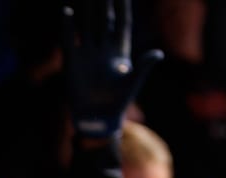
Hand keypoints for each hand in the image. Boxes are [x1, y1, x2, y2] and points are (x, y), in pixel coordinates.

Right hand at [62, 0, 162, 137]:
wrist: (97, 118)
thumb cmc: (117, 102)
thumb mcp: (131, 82)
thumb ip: (143, 67)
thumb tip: (158, 54)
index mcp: (120, 51)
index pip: (121, 23)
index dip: (122, 8)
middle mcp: (103, 49)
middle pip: (103, 20)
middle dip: (103, 3)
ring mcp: (88, 54)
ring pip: (87, 25)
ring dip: (86, 10)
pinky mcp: (73, 61)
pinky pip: (70, 40)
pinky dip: (68, 26)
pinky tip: (67, 11)